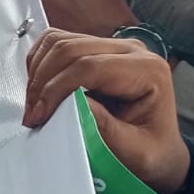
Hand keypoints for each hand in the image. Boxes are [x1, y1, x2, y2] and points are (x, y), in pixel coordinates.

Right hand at [22, 30, 188, 193]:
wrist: (161, 151)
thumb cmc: (154, 152)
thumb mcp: (135, 151)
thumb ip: (105, 128)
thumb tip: (70, 104)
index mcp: (148, 70)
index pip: (91, 66)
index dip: (58, 88)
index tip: (39, 115)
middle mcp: (130, 50)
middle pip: (71, 48)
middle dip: (43, 81)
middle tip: (32, 114)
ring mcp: (111, 46)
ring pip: (60, 41)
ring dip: (39, 71)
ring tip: (34, 104)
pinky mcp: (94, 50)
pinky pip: (57, 43)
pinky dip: (41, 63)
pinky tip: (40, 89)